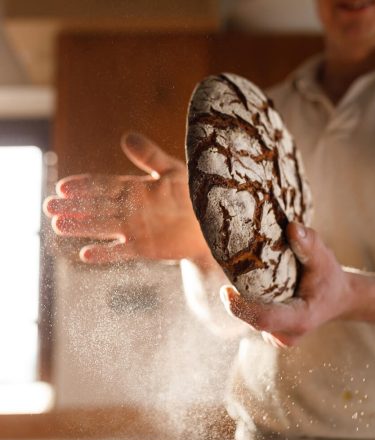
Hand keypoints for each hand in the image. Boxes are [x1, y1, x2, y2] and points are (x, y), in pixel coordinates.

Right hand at [43, 132, 210, 263]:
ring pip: (103, 227)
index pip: (104, 185)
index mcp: (135, 189)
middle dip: (73, 206)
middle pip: (96, 207)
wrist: (212, 222)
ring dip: (81, 227)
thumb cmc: (195, 193)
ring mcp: (136, 229)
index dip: (84, 186)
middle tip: (49, 207)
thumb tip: (125, 136)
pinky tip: (86, 255)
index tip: (63, 186)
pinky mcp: (145, 248)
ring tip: (58, 225)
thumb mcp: (172, 170)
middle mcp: (131, 209)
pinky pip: (121, 251)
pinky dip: (105, 254)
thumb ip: (149, 156)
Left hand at [220, 222, 351, 346]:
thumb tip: (292, 227)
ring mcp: (277, 337)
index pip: (264, 319)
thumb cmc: (329, 278)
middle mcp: (286, 334)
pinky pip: (250, 318)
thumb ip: (310, 244)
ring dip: (240, 299)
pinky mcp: (270, 332)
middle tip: (229, 270)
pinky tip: (246, 285)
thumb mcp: (324, 259)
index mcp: (301, 319)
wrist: (338, 298)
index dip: (241, 308)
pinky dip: (245, 302)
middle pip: (252, 318)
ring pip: (249, 319)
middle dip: (236, 299)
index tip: (225, 290)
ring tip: (238, 274)